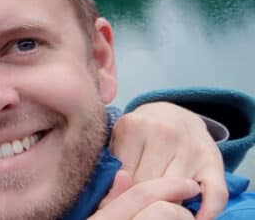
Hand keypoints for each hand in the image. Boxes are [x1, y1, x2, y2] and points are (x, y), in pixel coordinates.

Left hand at [109, 102, 226, 219]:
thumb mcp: (119, 138)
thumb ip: (111, 163)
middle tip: (137, 206)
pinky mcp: (214, 160)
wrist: (173, 115)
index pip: (123, 176)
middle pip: (148, 185)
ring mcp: (191, 147)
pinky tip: (194, 218)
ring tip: (158, 209)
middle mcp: (164, 133)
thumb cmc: (139, 134)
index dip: (119, 194)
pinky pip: (215, 195)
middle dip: (141, 199)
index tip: (117, 202)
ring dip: (168, 205)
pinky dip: (206, 212)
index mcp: (133, 126)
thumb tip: (109, 197)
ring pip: (176, 192)